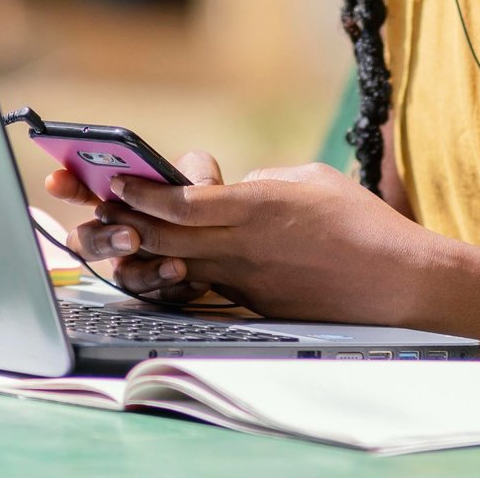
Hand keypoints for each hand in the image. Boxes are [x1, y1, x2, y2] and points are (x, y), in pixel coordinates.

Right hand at [45, 151, 220, 304]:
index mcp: (119, 202)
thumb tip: (174, 180)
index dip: (66, 187)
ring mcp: (136, 265)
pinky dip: (176, 289)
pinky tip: (196, 278)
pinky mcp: (161, 290)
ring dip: (146, 272)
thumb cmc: (206, 198)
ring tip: (175, 264)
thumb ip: (185, 171)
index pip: (82, 192)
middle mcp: (119, 236)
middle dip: (103, 240)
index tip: (56, 181)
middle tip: (130, 235)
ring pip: (124, 277)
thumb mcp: (197, 173)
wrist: (234, 235)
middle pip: (88, 244)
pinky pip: (159, 297)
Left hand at [98, 162, 437, 323]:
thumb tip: (232, 188)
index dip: (142, 191)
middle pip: (167, 234)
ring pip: (177, 261)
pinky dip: (175, 268)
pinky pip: (204, 281)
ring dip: (139, 246)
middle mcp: (244, 247)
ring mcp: (246, 278)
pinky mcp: (254, 301)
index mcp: (259, 208)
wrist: (395, 285)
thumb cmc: (362, 224)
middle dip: (120, 216)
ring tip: (107, 230)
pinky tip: (154, 258)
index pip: (185, 201)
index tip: (113, 179)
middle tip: (84, 202)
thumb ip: (262, 182)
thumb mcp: (310, 179)